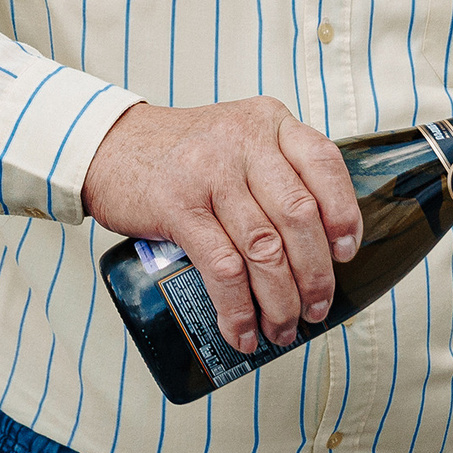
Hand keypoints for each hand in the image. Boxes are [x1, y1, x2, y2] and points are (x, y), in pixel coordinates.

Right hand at [81, 97, 361, 354]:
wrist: (106, 146)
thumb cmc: (178, 153)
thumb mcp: (235, 138)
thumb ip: (274, 169)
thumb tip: (318, 247)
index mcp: (267, 122)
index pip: (323, 163)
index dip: (344, 213)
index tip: (347, 253)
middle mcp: (242, 141)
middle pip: (298, 216)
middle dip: (315, 274)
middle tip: (317, 307)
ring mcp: (209, 172)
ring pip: (264, 248)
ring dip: (280, 301)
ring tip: (283, 328)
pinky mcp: (177, 205)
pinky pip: (222, 267)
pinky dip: (237, 308)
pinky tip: (242, 330)